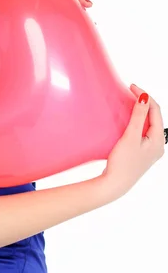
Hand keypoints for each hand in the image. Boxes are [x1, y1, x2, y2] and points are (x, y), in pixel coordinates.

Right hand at [102, 84, 164, 200]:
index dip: (145, 97)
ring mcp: (150, 150)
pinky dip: (136, 122)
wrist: (114, 184)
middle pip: (154, 117)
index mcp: (158, 141)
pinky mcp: (141, 153)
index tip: (132, 87)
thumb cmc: (122, 163)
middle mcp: (158, 146)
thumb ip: (138, 116)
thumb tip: (144, 98)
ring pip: (148, 125)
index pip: (156, 111)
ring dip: (140, 113)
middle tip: (131, 92)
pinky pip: (142, 132)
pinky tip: (128, 120)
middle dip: (144, 103)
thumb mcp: (131, 137)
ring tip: (129, 102)